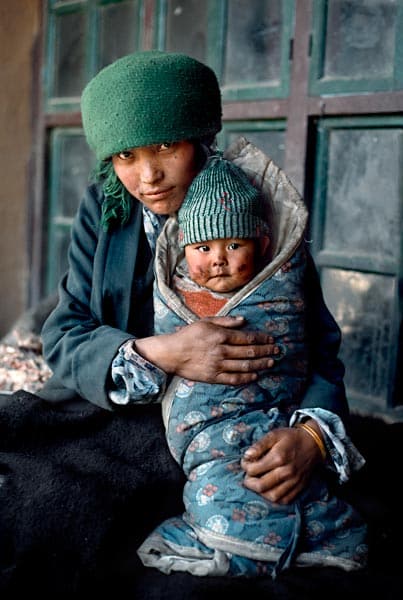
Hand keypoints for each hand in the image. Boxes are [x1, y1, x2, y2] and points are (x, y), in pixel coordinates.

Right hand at [134, 316, 278, 384]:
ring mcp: (218, 365)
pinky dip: (246, 377)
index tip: (271, 339)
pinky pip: (234, 378)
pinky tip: (255, 375)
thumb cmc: (188, 335)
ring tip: (271, 362)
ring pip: (245, 366)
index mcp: (221, 335)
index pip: (247, 338)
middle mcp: (222, 351)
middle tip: (277, 350)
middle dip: (266, 351)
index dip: (261, 339)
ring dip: (260, 364)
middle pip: (249, 352)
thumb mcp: (206, 321)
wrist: (171, 353)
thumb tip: (243, 320)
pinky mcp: (213, 377)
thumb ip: (226, 321)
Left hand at [241, 420, 324, 503]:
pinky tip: (269, 491)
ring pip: (272, 496)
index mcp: (278, 457)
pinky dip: (275, 499)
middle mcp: (286, 472)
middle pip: (261, 486)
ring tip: (257, 484)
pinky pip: (285, 500)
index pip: (254, 469)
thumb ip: (259, 445)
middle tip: (248, 477)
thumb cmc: (291, 438)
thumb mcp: (274, 435)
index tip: (245, 463)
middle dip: (249, 483)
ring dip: (260, 493)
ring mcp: (294, 481)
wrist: (313, 444)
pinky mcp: (299, 487)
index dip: (245, 467)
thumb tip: (247, 456)